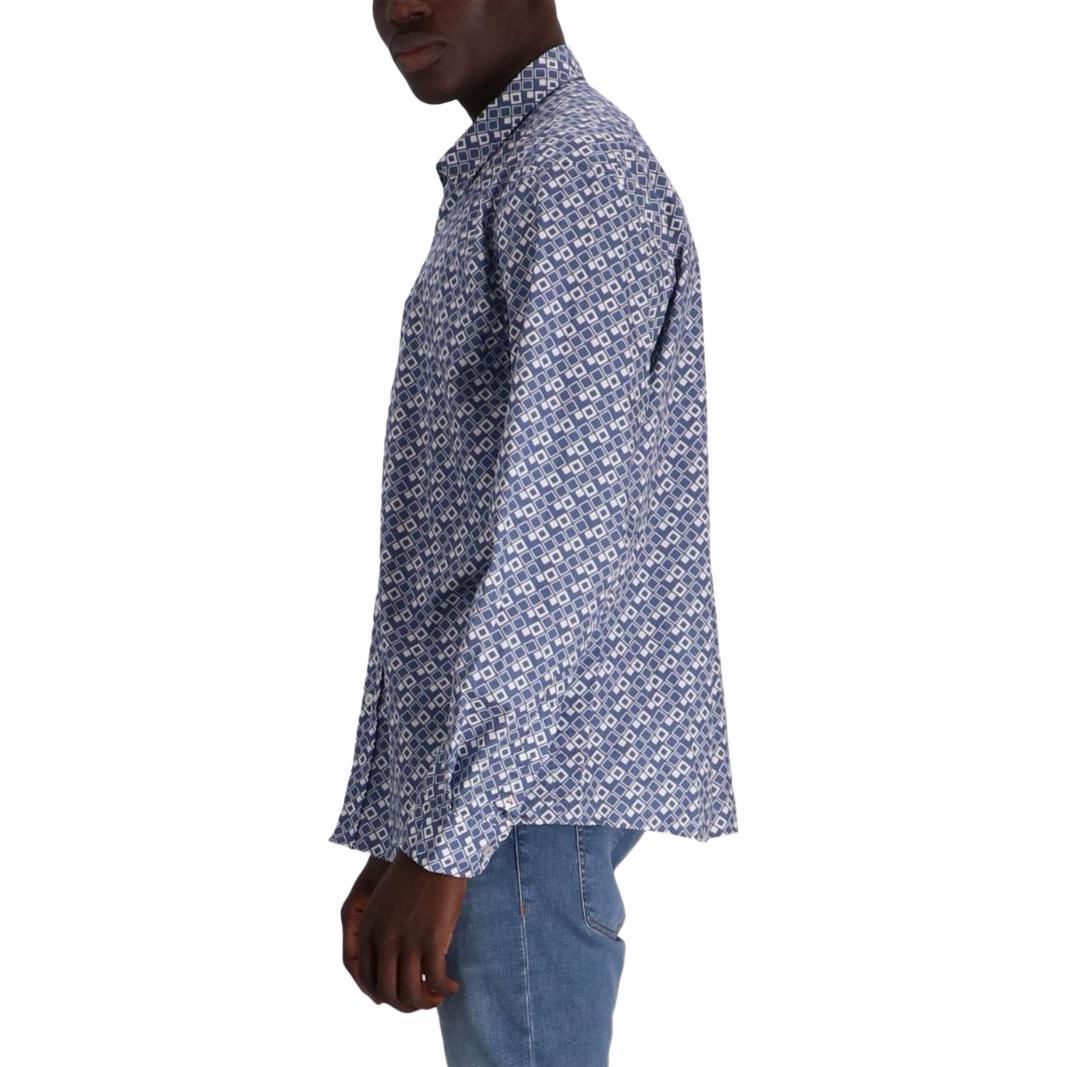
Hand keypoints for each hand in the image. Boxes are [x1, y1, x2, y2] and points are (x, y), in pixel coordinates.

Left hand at [351, 849, 464, 1011]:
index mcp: (367, 931)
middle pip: (388, 993)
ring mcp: (406, 941)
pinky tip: (453, 985)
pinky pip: (436, 980)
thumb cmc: (414, 874)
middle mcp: (383, 940)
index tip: (401, 996)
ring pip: (412, 993)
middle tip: (423, 1000)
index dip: (385, 995)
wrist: (433, 852)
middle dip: (405, 1004)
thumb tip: (395, 964)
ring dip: (426, 1002)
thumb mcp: (385, 903)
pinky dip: (445, 989)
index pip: (368, 980)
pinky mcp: (431, 940)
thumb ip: (382, 931)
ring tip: (439, 996)